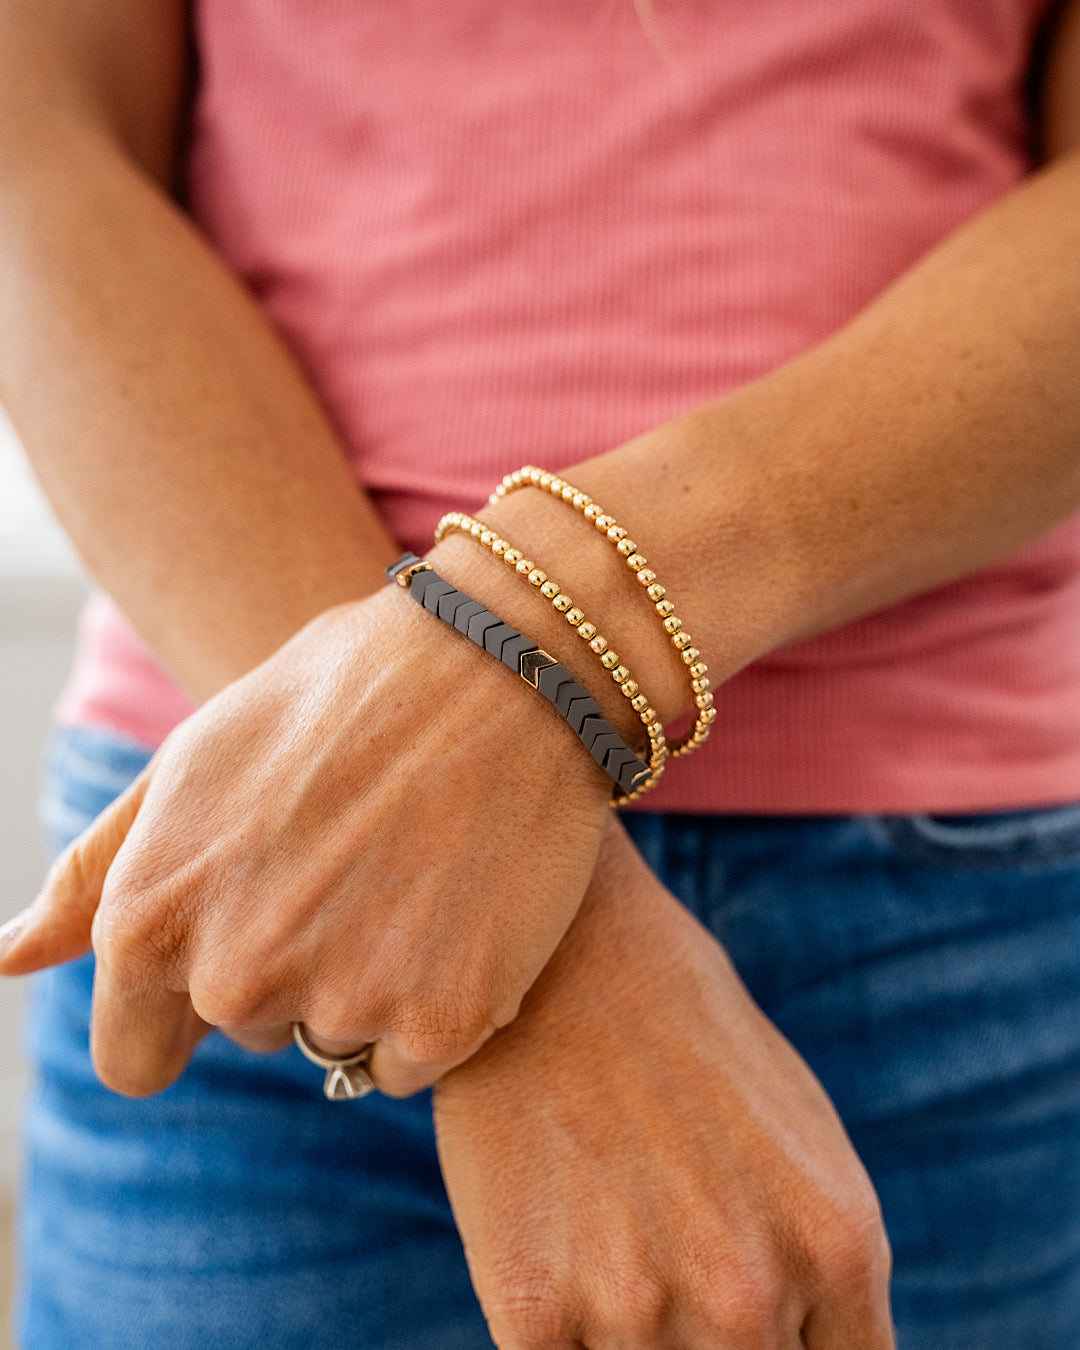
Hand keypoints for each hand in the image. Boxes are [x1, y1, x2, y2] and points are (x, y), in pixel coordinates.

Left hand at [0, 585, 610, 1095]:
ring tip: (409, 869)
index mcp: (149, 920)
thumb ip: (94, 876)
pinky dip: (439, 1000)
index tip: (246, 942)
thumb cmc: (339, 697)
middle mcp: (233, 975)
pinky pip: (414, 1055)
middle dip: (290, 967)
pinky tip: (457, 905)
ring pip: (337, 1038)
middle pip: (249, 1032)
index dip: (183, 1009)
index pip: (135, 1057)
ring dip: (369, 980)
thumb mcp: (192, 764)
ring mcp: (342, 999)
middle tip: (348, 862)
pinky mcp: (444, 1016)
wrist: (499, 665)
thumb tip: (6, 962)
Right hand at [434, 819, 893, 1348]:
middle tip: (665, 1247)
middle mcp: (751, 1294)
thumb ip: (819, 1264)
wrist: (559, 950)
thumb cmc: (682, 1034)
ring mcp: (642, 1309)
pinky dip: (559, 1335)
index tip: (753, 1326)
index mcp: (839, 1244)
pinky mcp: (534, 1313)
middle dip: (711, 1342)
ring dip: (629, 1337)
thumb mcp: (800, 1142)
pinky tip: (552, 1250)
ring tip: (606, 1235)